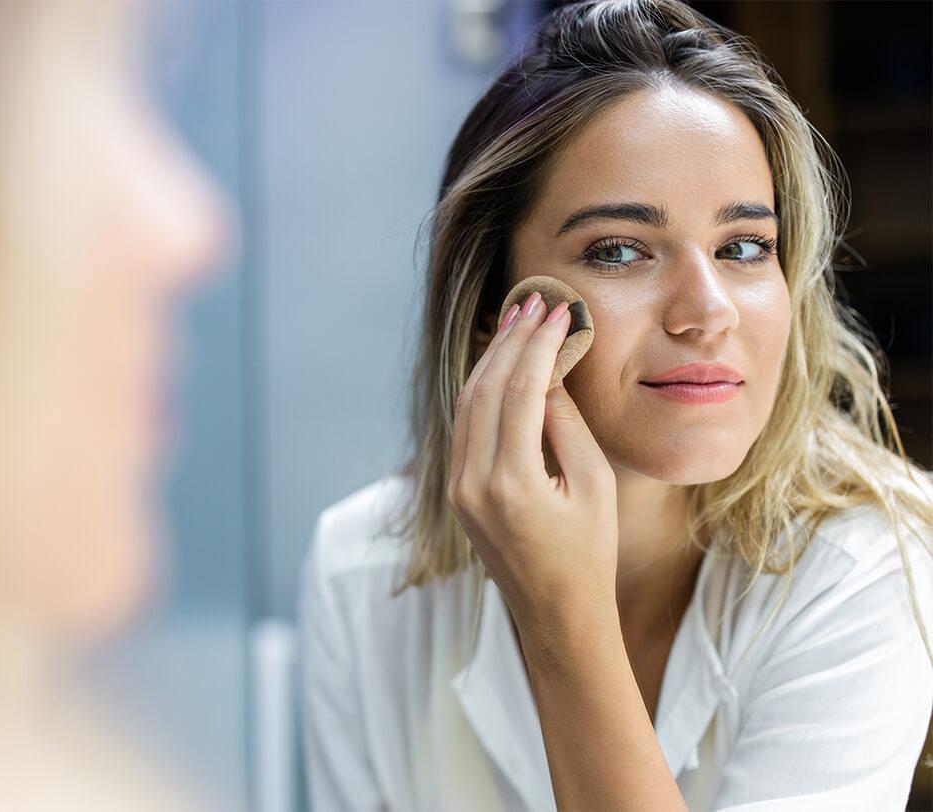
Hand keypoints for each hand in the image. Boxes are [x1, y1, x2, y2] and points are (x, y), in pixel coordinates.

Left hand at [446, 291, 619, 636]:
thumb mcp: (593, 484)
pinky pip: (464, 426)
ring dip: (491, 358)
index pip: (518, 391)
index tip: (556, 310)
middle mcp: (473, 484)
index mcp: (512, 484)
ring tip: (517, 320)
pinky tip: (498, 362)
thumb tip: (547, 370)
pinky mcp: (458, 492)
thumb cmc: (589, 553)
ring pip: (466, 403)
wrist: (556, 614)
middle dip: (510, 339)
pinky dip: (480, 388)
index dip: (538, 344)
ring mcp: (459, 488)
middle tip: (534, 300)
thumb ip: (564, 423)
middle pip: (484, 389)